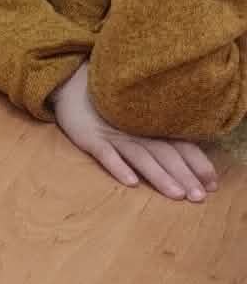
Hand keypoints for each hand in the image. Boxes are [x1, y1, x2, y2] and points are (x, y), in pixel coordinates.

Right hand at [50, 60, 218, 200]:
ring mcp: (112, 135)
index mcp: (149, 128)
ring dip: (159, 176)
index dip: (198, 164)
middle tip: (199, 197)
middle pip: (165, 154)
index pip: (180, 146)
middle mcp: (135, 132)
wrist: (70, 86)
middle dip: (184, 176)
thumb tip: (184, 159)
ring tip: (175, 194)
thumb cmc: (103, 110)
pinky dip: (118, 166)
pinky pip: (105, 154)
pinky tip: (131, 182)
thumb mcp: (133, 121)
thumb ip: (154, 137)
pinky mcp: (89, 138)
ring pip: (141, 157)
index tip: (213, 184)